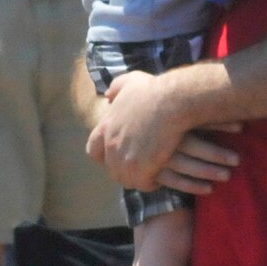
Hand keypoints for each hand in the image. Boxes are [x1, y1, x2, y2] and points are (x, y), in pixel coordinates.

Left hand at [88, 70, 227, 190]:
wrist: (172, 102)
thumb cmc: (155, 90)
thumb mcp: (131, 81)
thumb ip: (116, 87)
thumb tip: (108, 95)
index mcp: (105, 128)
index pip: (94, 151)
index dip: (104, 155)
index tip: (117, 155)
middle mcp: (111, 146)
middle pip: (112, 169)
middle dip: (124, 169)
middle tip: (140, 166)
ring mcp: (125, 160)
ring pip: (127, 179)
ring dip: (138, 178)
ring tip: (152, 174)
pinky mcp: (141, 170)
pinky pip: (144, 184)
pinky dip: (151, 183)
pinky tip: (161, 176)